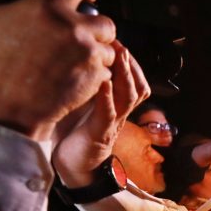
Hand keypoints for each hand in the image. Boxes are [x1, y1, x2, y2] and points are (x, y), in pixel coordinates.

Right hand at [0, 0, 115, 139]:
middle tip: (79, 34)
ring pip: (108, 47)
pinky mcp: (94, 79)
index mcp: (48, 6)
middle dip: (95, 25)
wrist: (0, 110)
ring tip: (75, 57)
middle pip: (104, 20)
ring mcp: (87, 55)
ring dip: (97, 50)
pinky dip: (96, 72)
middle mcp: (74, 27)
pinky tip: (75, 76)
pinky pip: (106, 71)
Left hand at [53, 43, 149, 187]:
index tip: (116, 42)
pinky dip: (108, 97)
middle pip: (138, 86)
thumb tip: (74, 60)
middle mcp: (119, 114)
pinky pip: (109, 113)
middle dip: (131, 64)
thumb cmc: (73, 136)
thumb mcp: (81, 106)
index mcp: (116, 107)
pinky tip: (105, 83)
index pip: (135, 82)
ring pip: (130, 96)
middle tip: (120, 45)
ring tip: (119, 57)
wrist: (72, 168)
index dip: (130, 63)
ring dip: (126, 74)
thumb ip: (85, 88)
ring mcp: (112, 123)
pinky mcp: (100, 133)